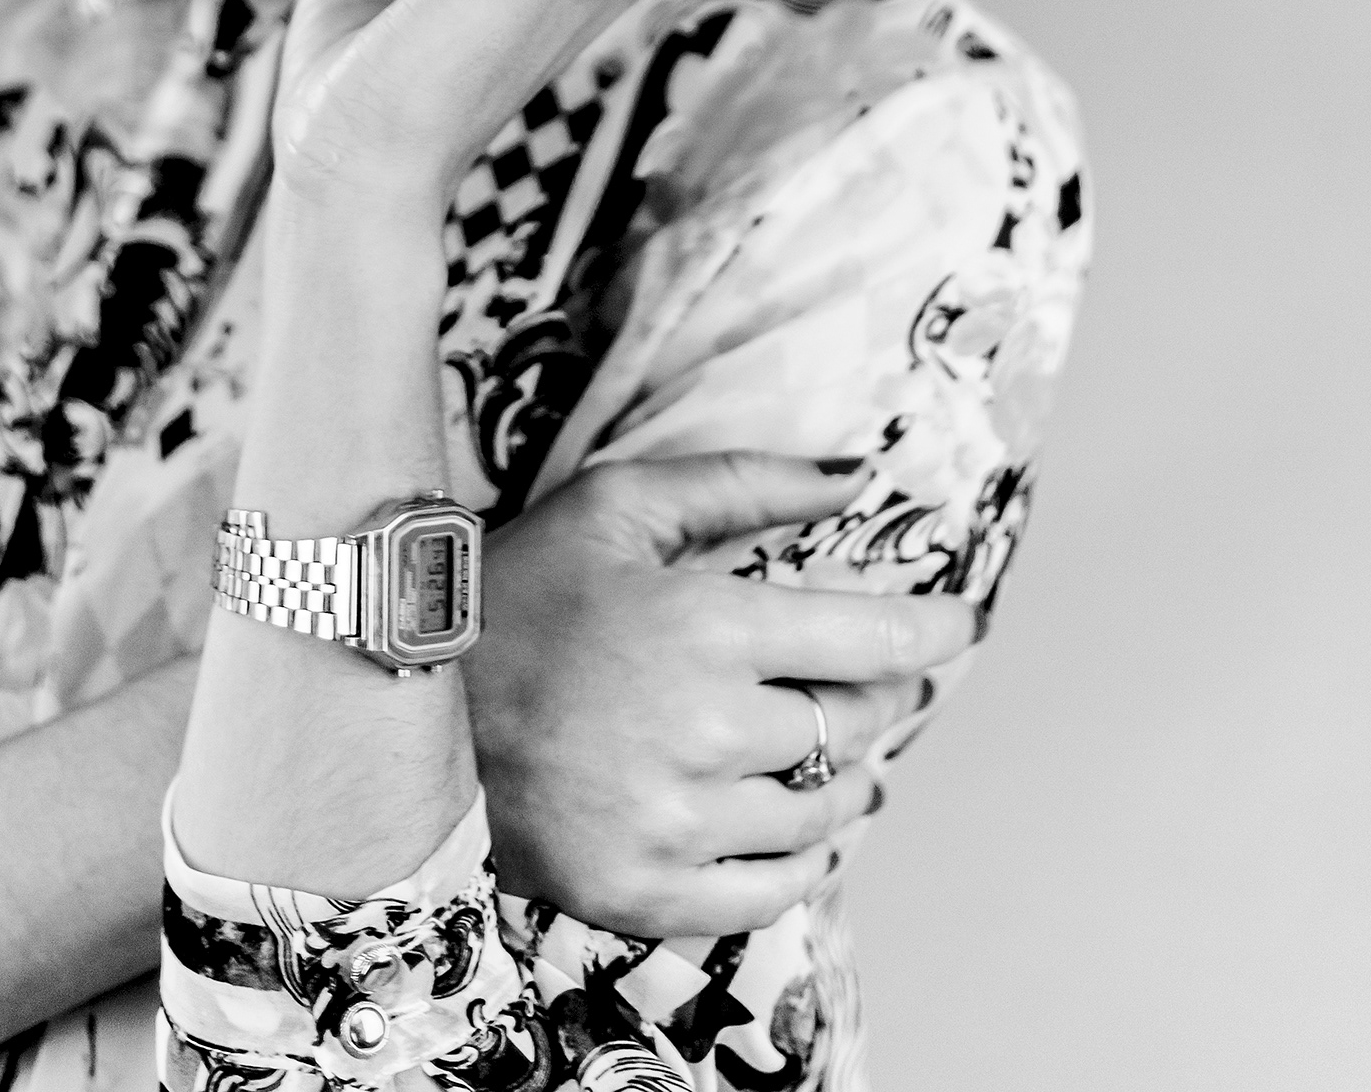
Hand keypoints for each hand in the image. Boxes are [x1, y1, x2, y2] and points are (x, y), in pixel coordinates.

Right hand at [465, 454, 979, 938]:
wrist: (406, 705)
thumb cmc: (518, 591)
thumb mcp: (620, 505)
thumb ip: (746, 483)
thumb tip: (857, 474)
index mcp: (709, 627)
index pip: (874, 640)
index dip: (935, 630)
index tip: (964, 623)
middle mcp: (706, 733)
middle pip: (855, 726)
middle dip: (880, 698)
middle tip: (868, 681)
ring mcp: (676, 824)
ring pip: (822, 812)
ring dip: (845, 780)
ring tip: (832, 755)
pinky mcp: (644, 893)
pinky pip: (771, 895)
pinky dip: (801, 862)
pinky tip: (793, 829)